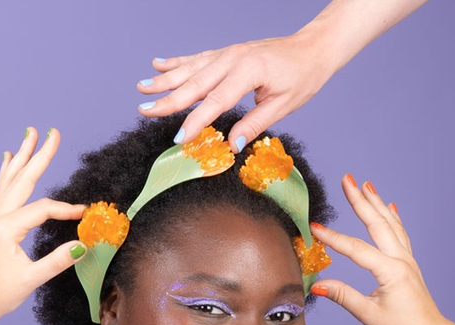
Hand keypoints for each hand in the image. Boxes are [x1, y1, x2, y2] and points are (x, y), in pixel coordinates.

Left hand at [0, 127, 86, 324]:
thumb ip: (58, 260)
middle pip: (23, 181)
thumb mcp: (31, 279)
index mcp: (5, 230)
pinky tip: (9, 157)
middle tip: (52, 133)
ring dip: (22, 156)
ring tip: (31, 134)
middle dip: (38, 156)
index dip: (65, 209)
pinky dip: (8, 172)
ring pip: (11, 180)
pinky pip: (2, 190)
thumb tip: (83, 245)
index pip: (41, 210)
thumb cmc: (1, 293)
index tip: (85, 213)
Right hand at [136, 27, 335, 150]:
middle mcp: (233, 59)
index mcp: (248, 71)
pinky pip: (197, 58)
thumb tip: (231, 145)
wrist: (312, 49)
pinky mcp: (226, 53)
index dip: (195, 121)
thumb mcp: (283, 106)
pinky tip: (158, 64)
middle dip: (168, 99)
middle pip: (195, 83)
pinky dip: (176, 62)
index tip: (178, 138)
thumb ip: (254, 124)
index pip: (216, 101)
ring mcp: (228, 53)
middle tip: (145, 111)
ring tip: (142, 88)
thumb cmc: (302, 77)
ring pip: (190, 68)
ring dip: (164, 80)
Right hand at [309, 175, 454, 324]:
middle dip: (360, 200)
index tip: (314, 226)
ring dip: (376, 204)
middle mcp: (401, 261)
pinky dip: (392, 218)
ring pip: (390, 224)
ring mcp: (407, 261)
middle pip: (378, 224)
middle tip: (347, 179)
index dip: (333, 238)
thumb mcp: (370, 316)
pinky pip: (400, 234)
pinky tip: (389, 208)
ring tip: (365, 185)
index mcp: (390, 272)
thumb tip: (317, 284)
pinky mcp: (408, 266)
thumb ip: (344, 296)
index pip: (356, 249)